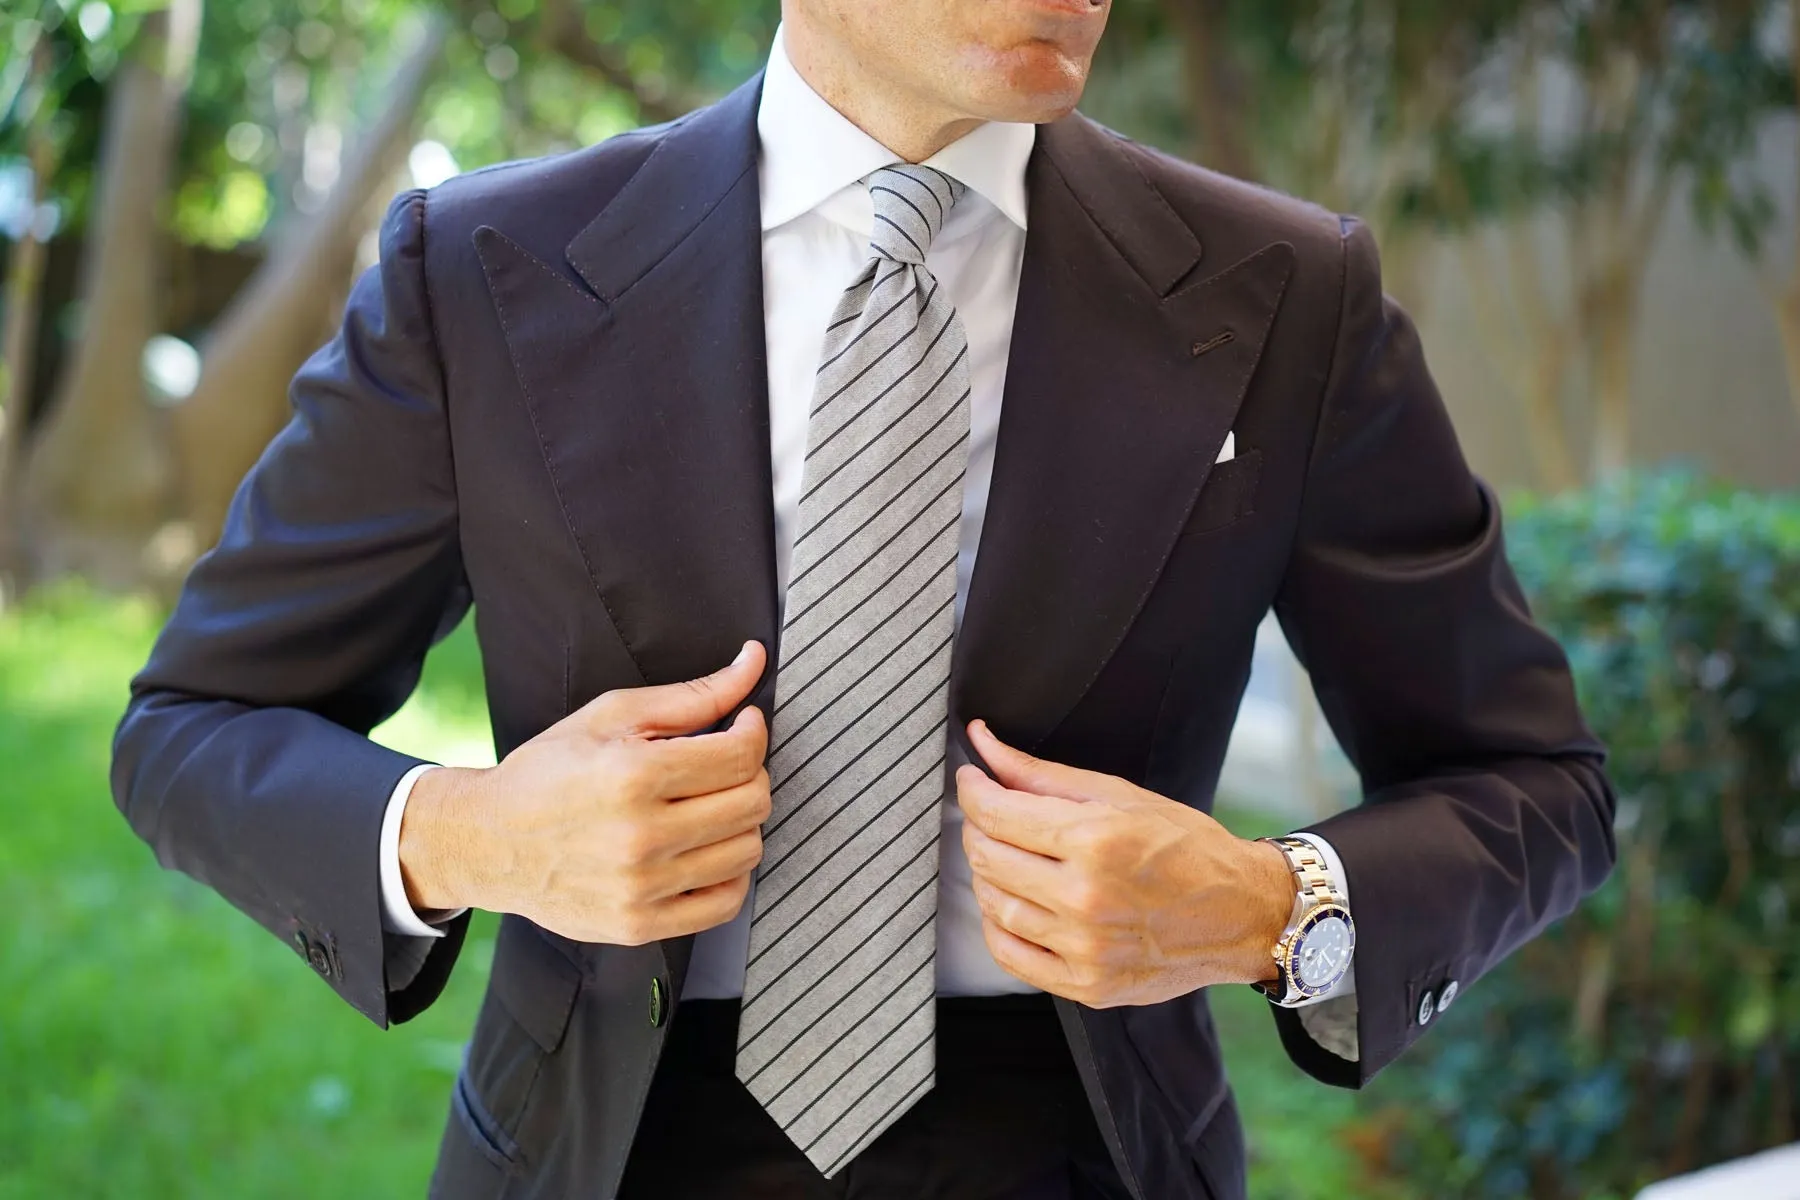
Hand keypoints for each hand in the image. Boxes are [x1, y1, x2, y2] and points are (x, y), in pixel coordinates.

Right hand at [400, 642, 771, 944]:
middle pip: (751, 803)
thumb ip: (692, 694)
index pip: (740, 756)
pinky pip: (725, 903)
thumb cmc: (548, 772)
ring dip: (742, 822)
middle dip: (751, 774)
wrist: (489, 841)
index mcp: (634, 775)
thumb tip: (752, 661)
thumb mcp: (611, 716)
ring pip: (747, 851)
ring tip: (711, 806)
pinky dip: (731, 874)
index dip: (753, 733)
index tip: (743, 725)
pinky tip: (707, 850)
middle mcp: (641, 835)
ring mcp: (641, 886)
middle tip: (725, 764)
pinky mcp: (639, 924)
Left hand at [956, 720, 1292, 1007]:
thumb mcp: (1120, 795)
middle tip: (993, 815)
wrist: (1243, 914)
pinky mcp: (1087, 985)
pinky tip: (1015, 903)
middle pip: (989, 858)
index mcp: (1095, 840)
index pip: (996, 813)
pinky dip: (998, 924)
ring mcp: (1085, 947)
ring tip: (1010, 856)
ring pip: (994, 904)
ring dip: (988, 874)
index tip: (973, 780)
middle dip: (979, 827)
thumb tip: (983, 744)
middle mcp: (1085, 897)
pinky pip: (1010, 955)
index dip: (973, 790)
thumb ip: (1042, 775)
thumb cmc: (1189, 848)